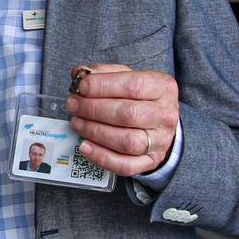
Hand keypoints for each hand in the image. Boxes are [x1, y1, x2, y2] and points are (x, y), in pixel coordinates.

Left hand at [64, 63, 178, 176]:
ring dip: (94, 132)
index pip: (132, 86)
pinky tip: (84, 146)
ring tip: (77, 122)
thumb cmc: (139, 97)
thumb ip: (103, 73)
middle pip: (128, 114)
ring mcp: (160, 141)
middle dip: (93, 109)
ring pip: (126, 141)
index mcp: (162, 88)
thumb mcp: (127, 76)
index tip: (81, 87)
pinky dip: (101, 157)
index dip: (102, 86)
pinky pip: (125, 165)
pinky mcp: (151, 161)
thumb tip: (79, 74)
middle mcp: (165, 115)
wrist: (159, 121)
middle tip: (73, 105)